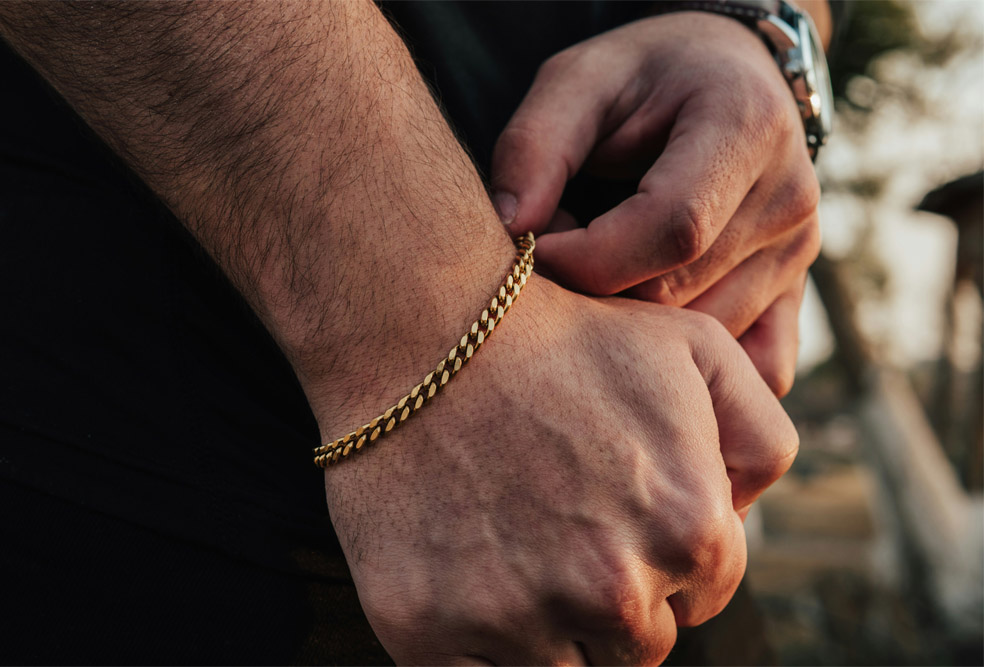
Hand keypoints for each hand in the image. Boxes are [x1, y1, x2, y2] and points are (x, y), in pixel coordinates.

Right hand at [318, 277, 797, 663]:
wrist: (422, 330)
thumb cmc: (560, 336)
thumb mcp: (696, 348)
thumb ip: (762, 439)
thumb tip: (746, 522)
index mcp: (689, 533)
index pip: (701, 598)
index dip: (660, 557)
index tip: (613, 515)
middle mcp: (613, 592)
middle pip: (637, 645)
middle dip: (611, 597)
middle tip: (560, 526)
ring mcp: (518, 620)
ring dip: (548, 626)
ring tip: (514, 543)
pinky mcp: (430, 634)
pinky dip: (481, 647)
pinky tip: (471, 580)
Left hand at [491, 12, 821, 396]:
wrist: (723, 79)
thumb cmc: (642, 77)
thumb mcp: (578, 80)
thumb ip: (536, 146)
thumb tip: (511, 227)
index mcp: (746, 128)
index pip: (674, 228)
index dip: (588, 257)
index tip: (533, 249)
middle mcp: (788, 199)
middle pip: (678, 294)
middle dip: (598, 293)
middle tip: (558, 256)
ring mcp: (798, 254)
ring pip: (704, 340)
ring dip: (634, 329)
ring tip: (601, 273)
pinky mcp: (794, 294)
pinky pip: (755, 367)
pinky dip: (695, 369)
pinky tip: (648, 335)